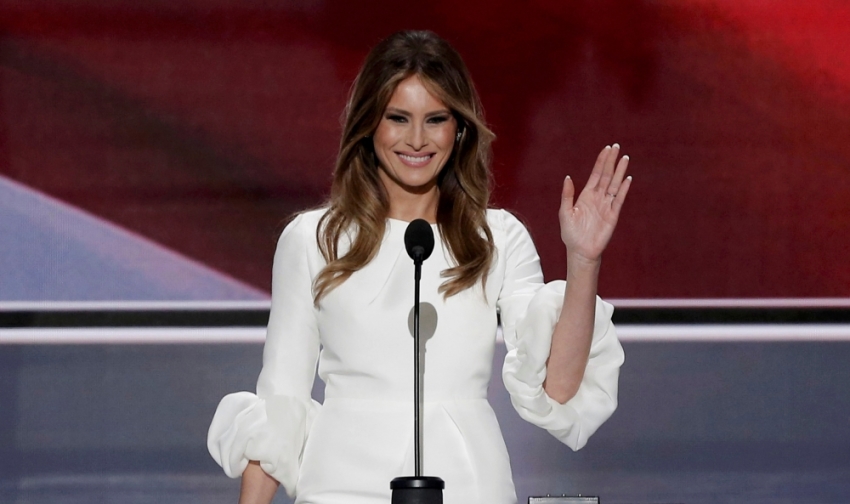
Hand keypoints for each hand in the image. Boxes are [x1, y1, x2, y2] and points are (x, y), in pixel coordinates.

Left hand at [559, 144, 631, 264]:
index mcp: (586, 195)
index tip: (606, 149)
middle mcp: (598, 198)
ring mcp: (606, 205)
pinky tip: (627, 179)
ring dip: (619, 171)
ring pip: (614, 184)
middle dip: (611, 161)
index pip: (596, 174)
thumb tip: (568, 177)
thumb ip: (567, 195)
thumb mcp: (565, 212)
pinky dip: (623, 189)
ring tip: (625, 158)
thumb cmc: (571, 234)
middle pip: (606, 175)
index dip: (601, 161)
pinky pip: (619, 199)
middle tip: (617, 146)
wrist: (580, 251)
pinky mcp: (613, 215)